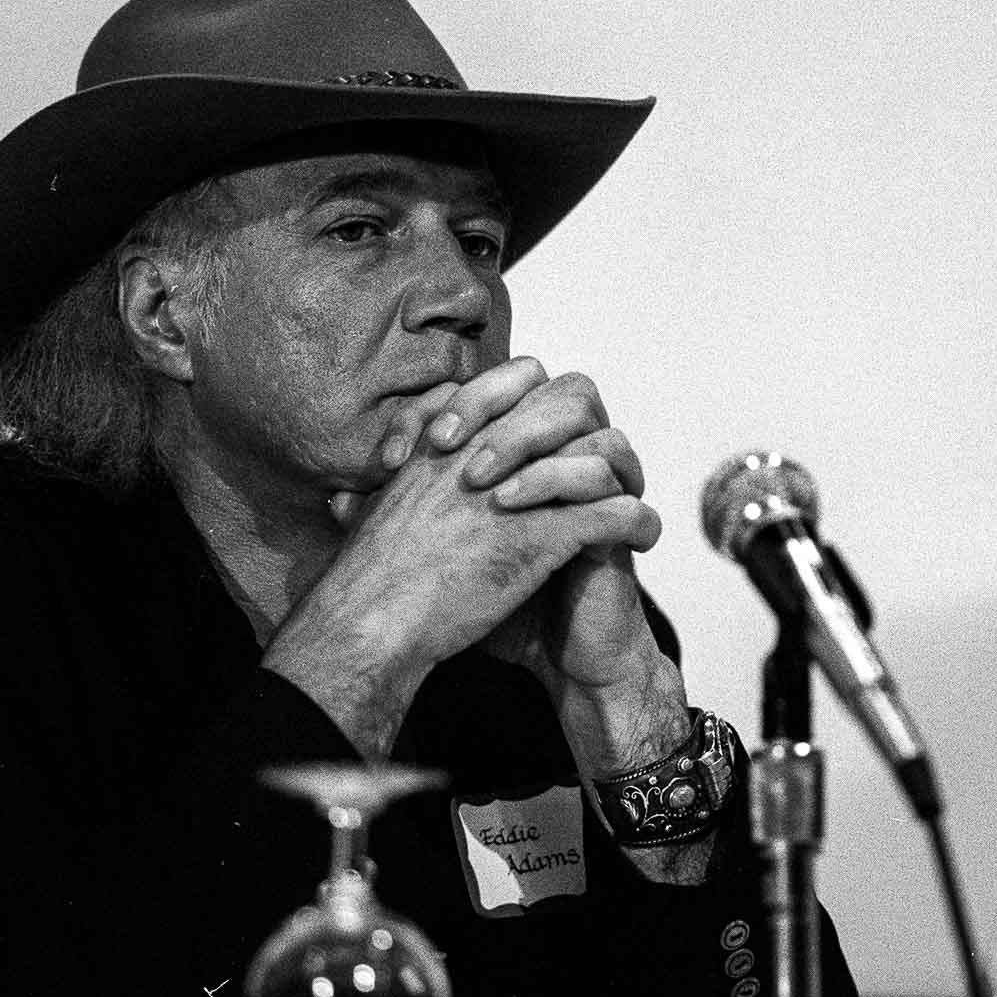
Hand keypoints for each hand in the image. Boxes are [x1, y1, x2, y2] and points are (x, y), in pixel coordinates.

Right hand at [261, 358, 661, 757]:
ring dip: (624, 477)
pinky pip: (613, 514)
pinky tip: (642, 540)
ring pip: (601, 454)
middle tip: (603, 462)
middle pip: (571, 402)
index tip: (550, 433)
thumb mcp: (373, 513)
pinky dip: (636, 524)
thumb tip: (354, 496)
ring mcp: (520, 491)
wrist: (372, 619)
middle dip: (595, 429)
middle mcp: (490, 450)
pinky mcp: (543, 538)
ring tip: (631, 499)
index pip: (519, 376)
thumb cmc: (369, 577)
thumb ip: (381, 493)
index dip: (544, 397)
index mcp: (454, 436)